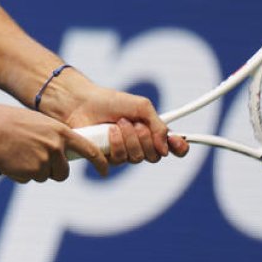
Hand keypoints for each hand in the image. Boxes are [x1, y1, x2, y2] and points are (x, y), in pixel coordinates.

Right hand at [0, 102, 108, 181]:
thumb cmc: (10, 122)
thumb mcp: (39, 123)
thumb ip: (52, 138)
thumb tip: (59, 156)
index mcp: (60, 132)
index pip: (88, 150)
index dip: (99, 162)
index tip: (105, 171)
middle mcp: (56, 147)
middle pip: (63, 172)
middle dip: (53, 171)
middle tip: (36, 160)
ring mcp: (44, 161)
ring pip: (44, 176)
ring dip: (33, 171)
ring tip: (18, 153)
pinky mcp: (30, 173)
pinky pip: (28, 179)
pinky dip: (20, 173)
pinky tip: (11, 158)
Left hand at [50, 77, 189, 165]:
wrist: (82, 103)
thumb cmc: (111, 101)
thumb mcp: (141, 107)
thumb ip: (158, 125)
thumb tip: (165, 149)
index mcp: (150, 130)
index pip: (171, 146)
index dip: (178, 148)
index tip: (178, 143)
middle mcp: (139, 144)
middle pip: (155, 156)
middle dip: (146, 139)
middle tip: (135, 124)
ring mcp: (124, 152)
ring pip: (137, 158)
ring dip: (129, 139)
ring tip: (118, 124)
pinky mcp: (107, 158)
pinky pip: (119, 160)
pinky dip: (116, 144)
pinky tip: (109, 132)